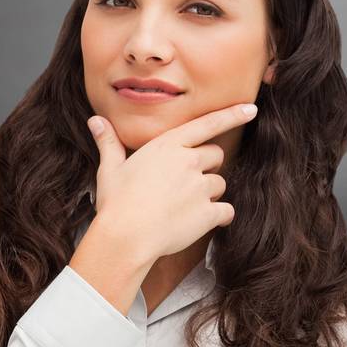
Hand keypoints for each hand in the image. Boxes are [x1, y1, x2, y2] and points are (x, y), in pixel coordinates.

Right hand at [87, 100, 256, 260]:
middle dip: (207, 166)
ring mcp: (200, 187)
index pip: (207, 124)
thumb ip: (109, 142)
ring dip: (209, 192)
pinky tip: (201, 222)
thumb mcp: (110, 168)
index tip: (251, 109)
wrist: (126, 237)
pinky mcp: (208, 213)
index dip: (232, 115)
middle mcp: (189, 161)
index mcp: (167, 145)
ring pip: (220, 184)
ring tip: (184, 206)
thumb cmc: (115, 202)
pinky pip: (226, 211)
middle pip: (216, 155)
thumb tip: (95, 121)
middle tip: (185, 182)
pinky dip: (218, 216)